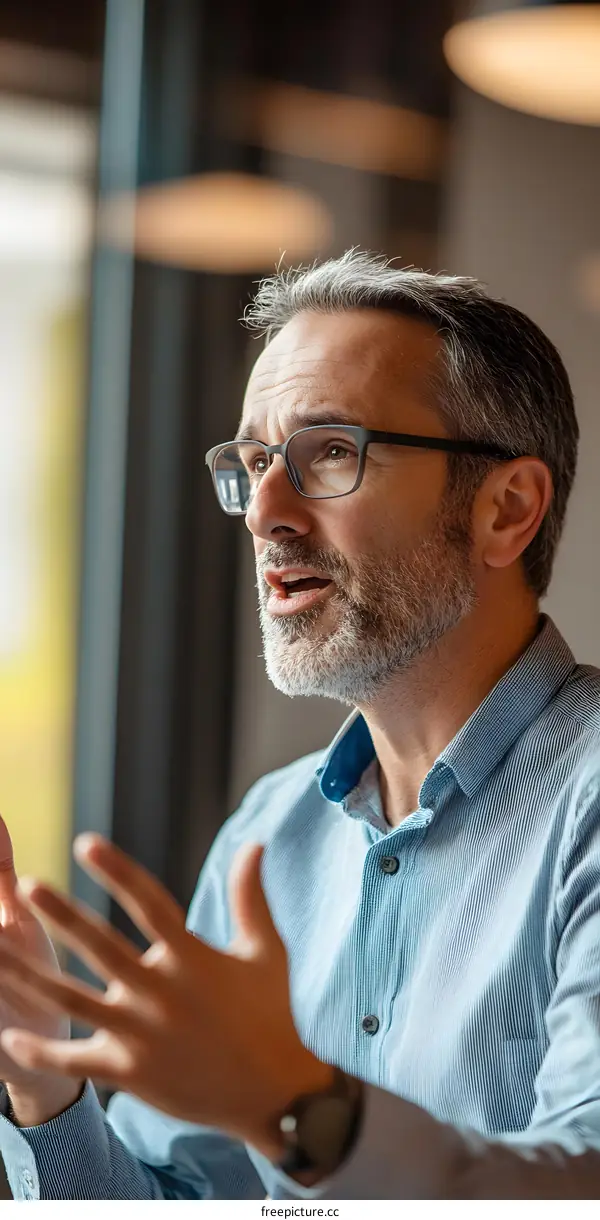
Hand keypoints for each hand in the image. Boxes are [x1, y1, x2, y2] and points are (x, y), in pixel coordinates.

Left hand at [0, 835, 331, 1155]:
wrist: (276, 1095)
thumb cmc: (272, 1014)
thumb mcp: (265, 951)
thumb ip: (250, 897)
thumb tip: (254, 844)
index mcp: (193, 958)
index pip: (149, 903)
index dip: (118, 871)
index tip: (85, 844)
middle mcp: (162, 993)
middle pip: (102, 947)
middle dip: (62, 915)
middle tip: (27, 885)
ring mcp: (142, 1036)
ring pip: (72, 1001)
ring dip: (30, 975)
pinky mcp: (130, 1074)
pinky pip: (75, 1061)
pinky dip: (39, 1052)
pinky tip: (7, 1037)